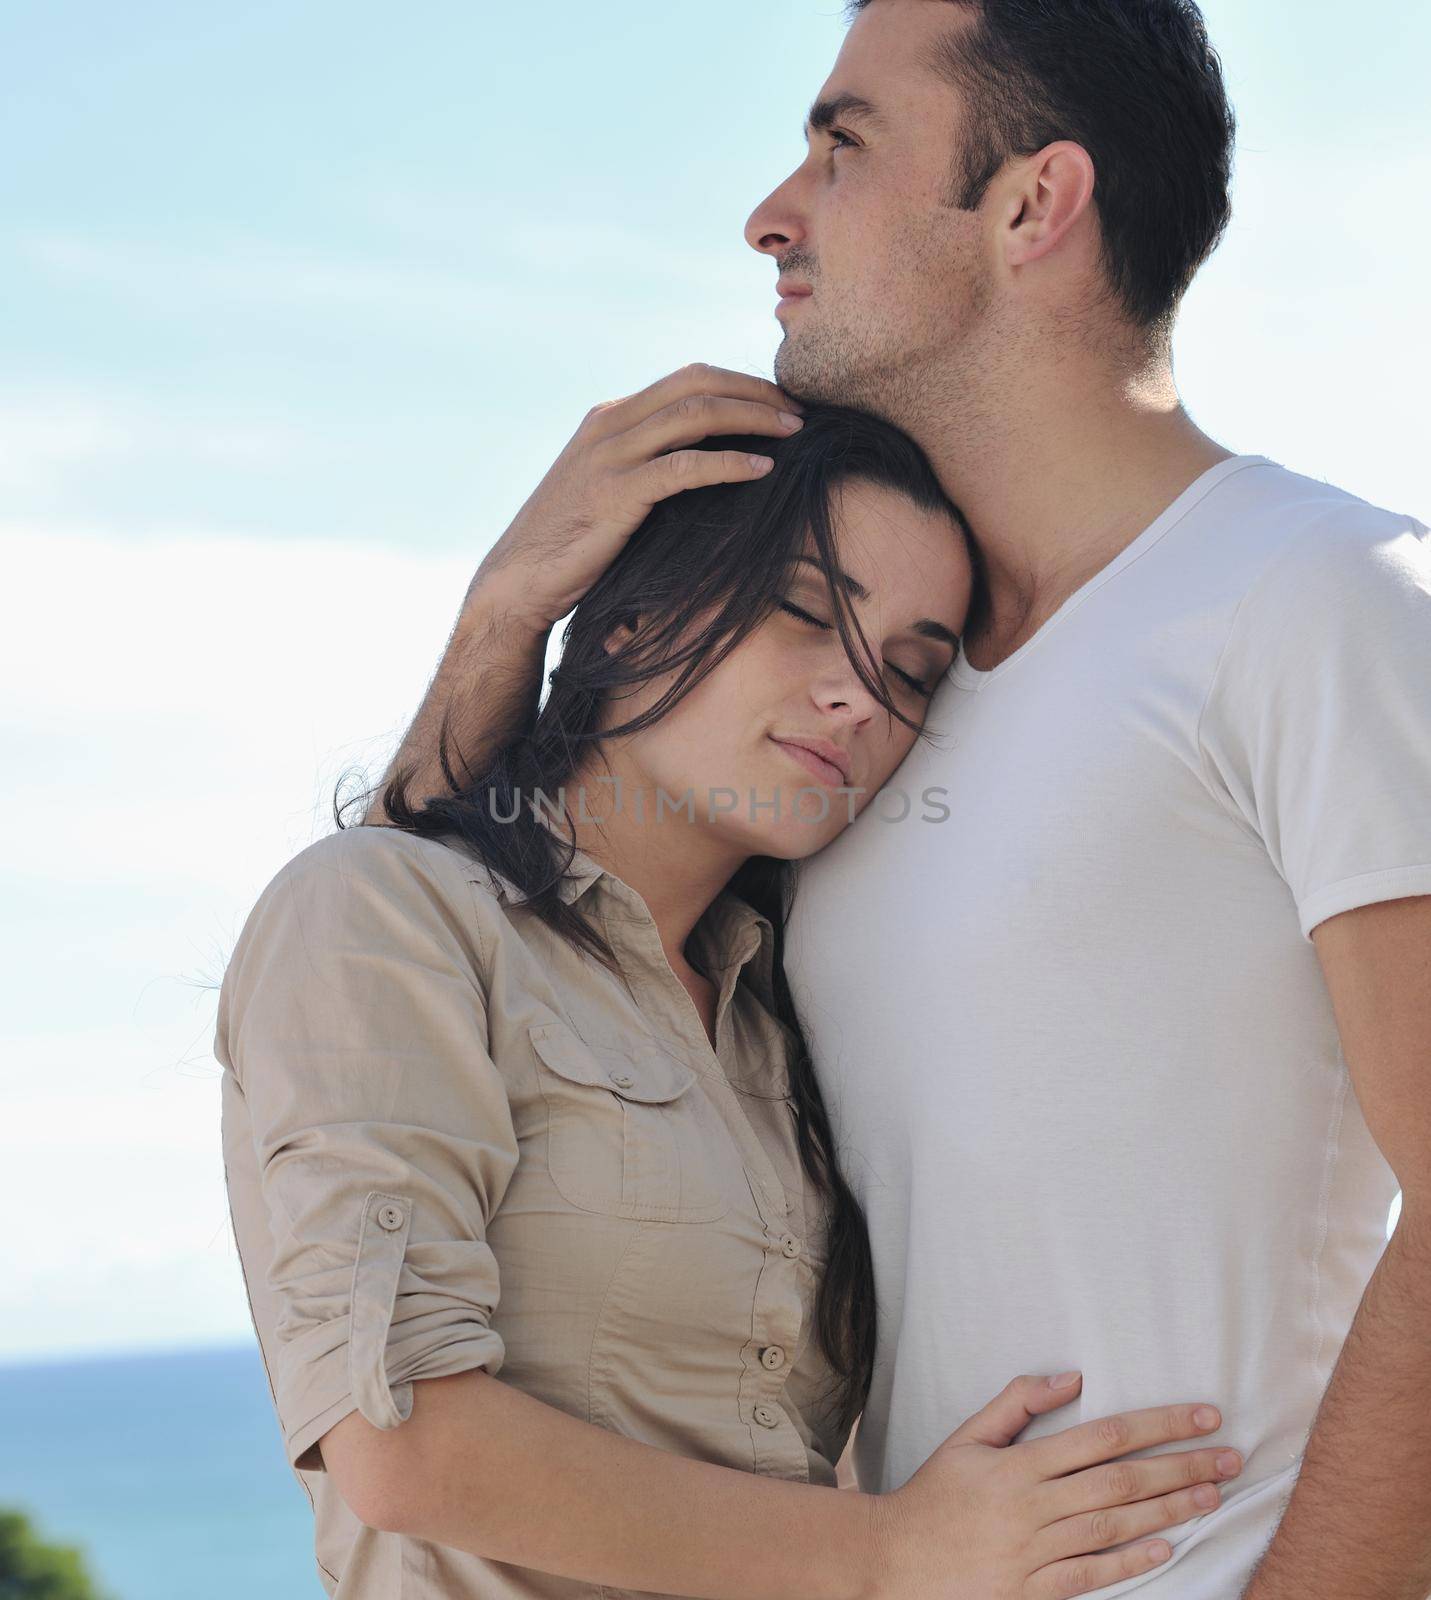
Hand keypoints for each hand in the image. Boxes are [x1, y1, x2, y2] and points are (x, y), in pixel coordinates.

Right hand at [470, 362, 804, 630]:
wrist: (520, 579)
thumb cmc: (572, 544)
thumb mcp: (609, 489)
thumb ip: (647, 466)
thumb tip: (707, 467)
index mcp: (610, 417)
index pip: (687, 379)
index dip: (740, 383)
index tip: (780, 401)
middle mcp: (610, 424)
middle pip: (697, 383)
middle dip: (755, 390)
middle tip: (799, 410)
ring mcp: (610, 456)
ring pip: (695, 414)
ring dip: (753, 418)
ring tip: (793, 433)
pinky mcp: (616, 493)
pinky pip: (685, 466)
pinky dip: (729, 462)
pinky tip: (762, 470)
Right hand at [868, 1372, 1241, 1597]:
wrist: (894, 1561)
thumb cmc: (934, 1494)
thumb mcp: (966, 1437)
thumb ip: (1017, 1403)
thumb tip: (1071, 1376)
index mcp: (1019, 1464)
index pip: (1103, 1436)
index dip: (1157, 1423)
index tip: (1201, 1414)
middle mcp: (1033, 1506)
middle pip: (1121, 1481)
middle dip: (1181, 1466)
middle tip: (1230, 1456)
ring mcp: (1034, 1552)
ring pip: (1116, 1527)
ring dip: (1169, 1509)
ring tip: (1213, 1495)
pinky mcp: (1032, 1591)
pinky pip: (1091, 1575)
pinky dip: (1131, 1563)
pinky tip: (1167, 1548)